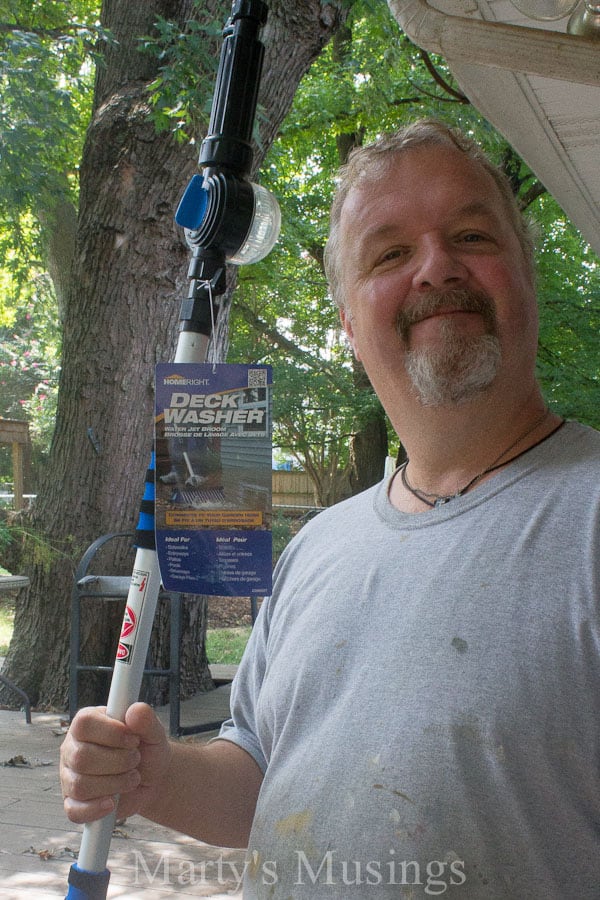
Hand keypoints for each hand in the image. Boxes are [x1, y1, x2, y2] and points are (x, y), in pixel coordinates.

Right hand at [60, 702, 170, 824]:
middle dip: (118, 761)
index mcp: (86, 723)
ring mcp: (69, 777)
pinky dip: (95, 809)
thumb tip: (135, 710)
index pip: (84, 724)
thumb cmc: (147, 749)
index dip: (111, 733)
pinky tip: (112, 802)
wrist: (152, 778)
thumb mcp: (153, 732)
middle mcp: (72, 748)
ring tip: (132, 777)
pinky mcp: (73, 803)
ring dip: (114, 783)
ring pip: (80, 785)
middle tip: (135, 759)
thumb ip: (146, 719)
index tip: (134, 740)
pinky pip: (74, 811)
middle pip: (81, 757)